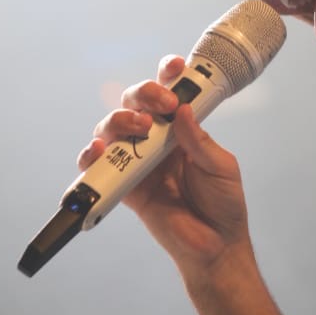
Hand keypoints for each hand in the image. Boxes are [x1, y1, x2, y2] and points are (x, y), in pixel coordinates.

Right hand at [77, 55, 250, 280]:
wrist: (216, 246)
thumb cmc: (223, 203)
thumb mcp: (220, 166)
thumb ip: (198, 141)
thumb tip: (182, 111)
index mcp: (182, 128)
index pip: (169, 92)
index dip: (167, 75)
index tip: (176, 68)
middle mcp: (156, 140)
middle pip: (135, 103)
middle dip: (144, 93)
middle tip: (163, 105)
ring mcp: (138, 161)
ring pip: (113, 128)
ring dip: (120, 119)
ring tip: (139, 126)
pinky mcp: (125, 187)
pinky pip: (99, 168)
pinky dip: (92, 156)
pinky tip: (99, 150)